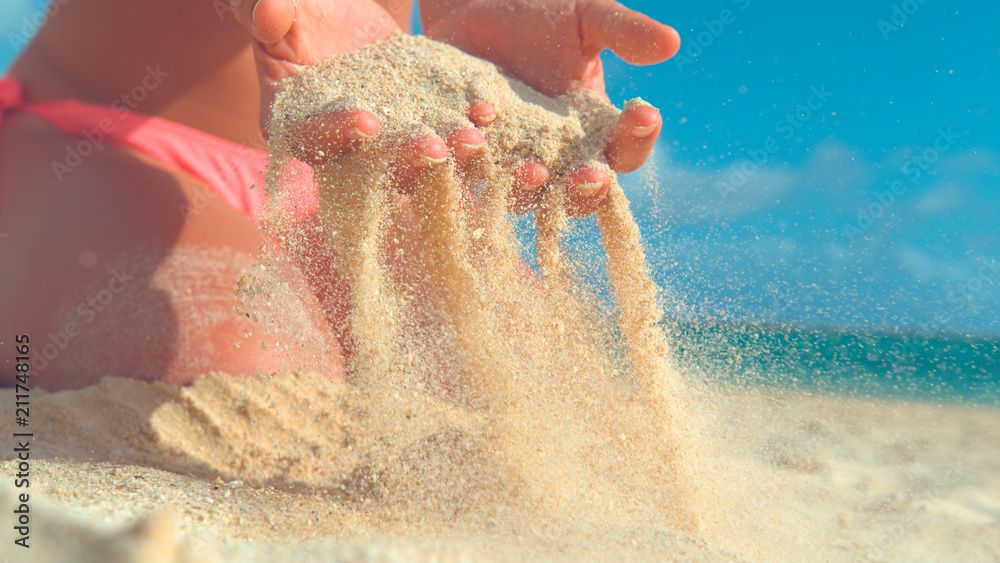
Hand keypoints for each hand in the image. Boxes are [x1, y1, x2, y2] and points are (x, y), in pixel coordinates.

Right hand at [230, 0, 495, 187]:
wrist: (335, 15)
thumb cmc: (296, 12)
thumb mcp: (280, 7)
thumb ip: (267, 12)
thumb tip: (268, 10)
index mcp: (298, 129)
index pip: (314, 139)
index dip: (337, 132)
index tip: (366, 119)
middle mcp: (346, 152)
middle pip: (376, 165)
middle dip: (407, 157)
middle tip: (437, 146)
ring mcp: (390, 145)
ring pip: (422, 160)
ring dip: (452, 154)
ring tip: (478, 136)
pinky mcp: (425, 125)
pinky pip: (452, 134)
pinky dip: (476, 131)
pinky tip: (497, 116)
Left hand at [423, 0, 680, 213]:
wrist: (473, 5)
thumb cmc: (541, 12)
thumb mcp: (586, 17)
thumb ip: (624, 32)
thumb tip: (671, 42)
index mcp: (594, 137)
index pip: (624, 150)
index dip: (637, 136)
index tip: (645, 113)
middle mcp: (553, 163)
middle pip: (575, 195)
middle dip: (583, 188)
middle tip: (589, 174)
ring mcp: (506, 166)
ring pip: (519, 194)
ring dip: (526, 187)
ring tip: (530, 169)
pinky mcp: (462, 158)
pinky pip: (463, 171)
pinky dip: (466, 162)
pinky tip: (467, 140)